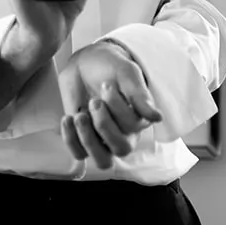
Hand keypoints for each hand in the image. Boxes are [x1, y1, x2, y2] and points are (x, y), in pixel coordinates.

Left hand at [58, 42, 162, 169]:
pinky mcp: (83, 139)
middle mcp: (124, 134)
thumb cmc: (110, 68)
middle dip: (104, 125)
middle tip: (94, 100)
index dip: (117, 108)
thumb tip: (157, 117)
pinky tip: (68, 118)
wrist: (86, 64)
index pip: (132, 127)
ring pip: (102, 160)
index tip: (105, 84)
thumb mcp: (126, 74)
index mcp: (139, 119)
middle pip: (121, 148)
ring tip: (80, 115)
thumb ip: (140, 95)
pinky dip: (71, 139)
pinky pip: (79, 154)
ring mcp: (103, 140)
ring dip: (89, 139)